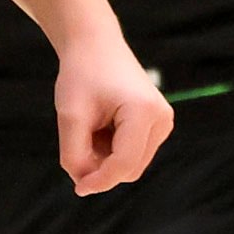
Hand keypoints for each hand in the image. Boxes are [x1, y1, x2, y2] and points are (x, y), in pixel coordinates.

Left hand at [54, 45, 170, 194]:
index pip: (124, 164)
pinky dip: (111, 149)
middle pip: (129, 169)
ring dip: (104, 157)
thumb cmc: (82, 75)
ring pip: (130, 164)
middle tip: (76, 141)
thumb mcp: (70, 115)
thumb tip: (84, 184)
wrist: (95, 45)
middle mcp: (162, 119)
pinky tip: (100, 126)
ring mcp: (163, 123)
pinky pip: (132, 153)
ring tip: (89, 126)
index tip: (78, 188)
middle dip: (100, 167)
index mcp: (144, 112)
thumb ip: (74, 154)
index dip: (99, 181)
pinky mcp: (157, 125)